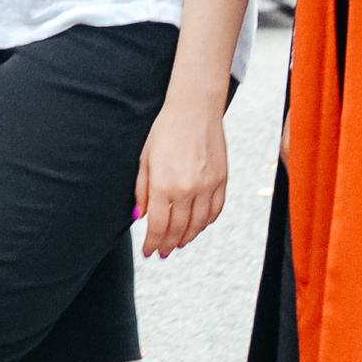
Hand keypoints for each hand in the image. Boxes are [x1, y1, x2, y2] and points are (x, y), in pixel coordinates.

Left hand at [135, 96, 227, 258]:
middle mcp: (187, 189)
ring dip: (188, 237)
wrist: (194, 109)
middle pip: (178, 229)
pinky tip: (198, 225)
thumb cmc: (165, 130)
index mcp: (164, 184)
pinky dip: (206, 222)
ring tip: (179, 242)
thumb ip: (142, 191)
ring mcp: (207, 186)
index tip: (149, 252)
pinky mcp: (221, 180)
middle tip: (163, 252)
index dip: (153, 243)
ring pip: (199, 224)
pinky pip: (216, 210)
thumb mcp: (145, 159)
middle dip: (168, 244)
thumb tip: (140, 218)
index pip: (158, 226)